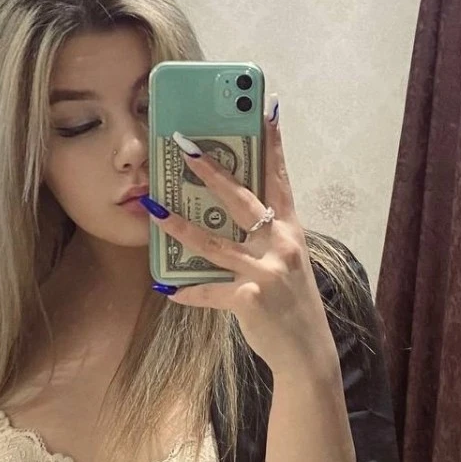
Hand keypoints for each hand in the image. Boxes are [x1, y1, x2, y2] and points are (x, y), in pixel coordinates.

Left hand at [142, 95, 336, 375]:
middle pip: (241, 201)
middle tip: (185, 147)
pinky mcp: (249, 299)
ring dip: (179, 225)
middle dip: (211, 173)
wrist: (307, 351)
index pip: (280, 179)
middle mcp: (281, 245)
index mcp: (290, 231)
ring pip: (214, 243)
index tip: (265, 110)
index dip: (273, 145)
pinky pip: (209, 292)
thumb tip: (229, 215)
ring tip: (154, 209)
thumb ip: (265, 236)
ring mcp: (266, 272)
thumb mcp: (288, 262)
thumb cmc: (292, 303)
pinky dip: (188, 292)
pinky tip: (167, 289)